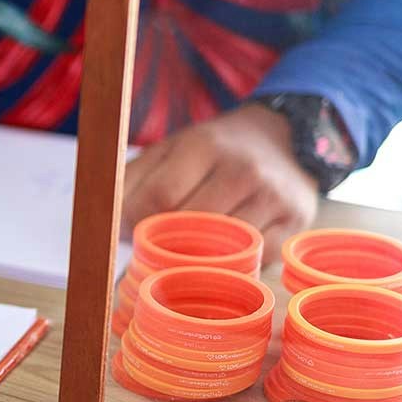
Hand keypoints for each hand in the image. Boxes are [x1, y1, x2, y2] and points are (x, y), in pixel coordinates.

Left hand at [121, 104, 317, 263]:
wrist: (285, 137)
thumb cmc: (214, 150)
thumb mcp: (169, 149)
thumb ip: (132, 180)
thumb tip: (106, 225)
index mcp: (204, 145)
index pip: (159, 197)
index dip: (136, 221)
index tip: (130, 231)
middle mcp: (242, 169)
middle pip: (189, 224)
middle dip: (164, 241)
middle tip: (156, 246)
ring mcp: (273, 196)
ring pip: (222, 246)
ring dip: (197, 257)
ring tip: (186, 252)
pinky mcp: (295, 222)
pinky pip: (255, 260)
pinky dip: (234, 264)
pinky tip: (222, 254)